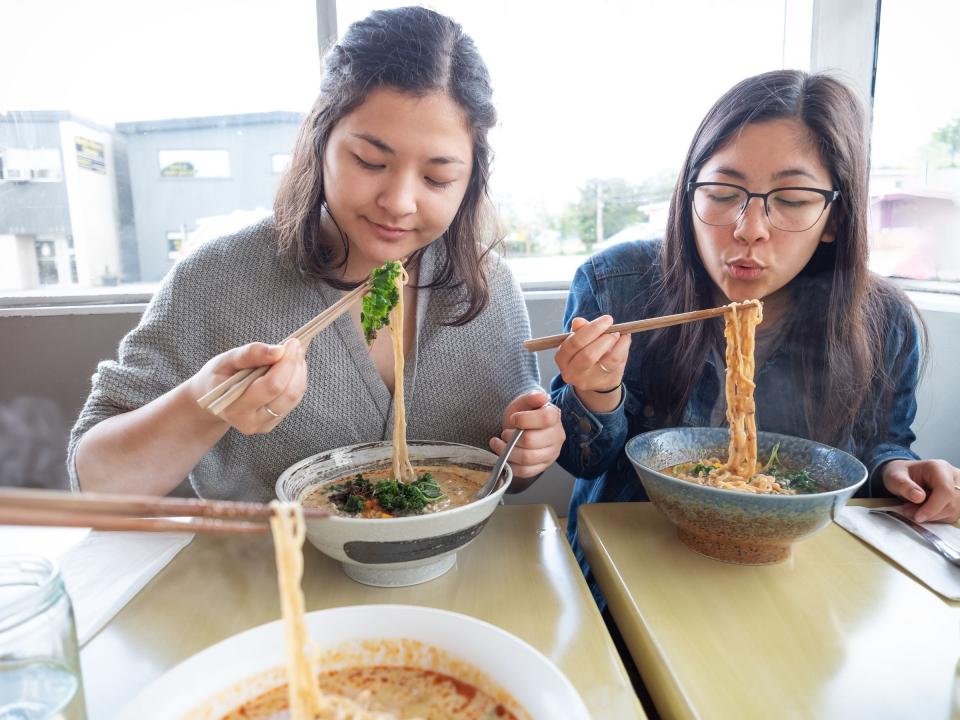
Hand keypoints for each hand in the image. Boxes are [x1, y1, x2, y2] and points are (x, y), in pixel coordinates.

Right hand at [191, 338, 307, 434]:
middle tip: (296, 344)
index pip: (272, 387)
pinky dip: (296, 379)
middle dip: (295, 366)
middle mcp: (252, 421)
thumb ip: (250, 354)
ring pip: (295, 396)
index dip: (286, 363)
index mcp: (235, 409)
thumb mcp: (226, 361)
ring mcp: (265, 424)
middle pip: (288, 393)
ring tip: (292, 353)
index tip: (292, 342)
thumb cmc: (218, 376)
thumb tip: (279, 350)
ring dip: (299, 371)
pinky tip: (290, 366)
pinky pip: (294, 399)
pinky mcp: (274, 421)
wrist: (212, 399)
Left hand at [490, 390, 564, 478]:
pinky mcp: (542, 467)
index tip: (513, 419)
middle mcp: (557, 436)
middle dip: (511, 438)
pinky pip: (525, 471)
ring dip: (507, 452)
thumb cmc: (522, 414)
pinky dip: (510, 464)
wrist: (521, 428)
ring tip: (498, 443)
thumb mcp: (523, 402)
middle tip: (504, 433)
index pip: (545, 419)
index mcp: (554, 416)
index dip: (524, 420)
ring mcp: (551, 453)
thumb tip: (541, 396)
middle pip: (532, 441)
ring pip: (527, 458)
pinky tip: (503, 455)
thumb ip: (531, 398)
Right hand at [554, 315, 630, 409]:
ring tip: (618, 333)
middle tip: (611, 325)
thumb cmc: (587, 354)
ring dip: (614, 342)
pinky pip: (617, 363)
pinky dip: (623, 347)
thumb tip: (578, 321)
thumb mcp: (580, 342)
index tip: (606, 319)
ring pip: (606, 360)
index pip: (573, 343)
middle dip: (602, 336)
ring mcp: (589, 380)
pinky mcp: (604, 383)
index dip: (591, 329)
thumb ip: (579, 331)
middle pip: (588, 354)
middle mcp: (572, 372)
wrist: (596, 380)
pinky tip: (625, 339)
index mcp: (562, 358)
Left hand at [881, 458, 959, 522]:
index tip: (918, 516)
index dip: (933, 507)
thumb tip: (919, 497)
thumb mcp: (895, 477)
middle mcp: (954, 477)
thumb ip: (904, 486)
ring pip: (953, 511)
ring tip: (913, 508)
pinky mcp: (958, 501)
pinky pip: (951, 516)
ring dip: (932, 516)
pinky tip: (924, 509)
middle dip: (929, 513)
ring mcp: (959, 489)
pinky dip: (936, 517)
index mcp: (939, 468)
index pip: (945, 490)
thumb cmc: (901, 474)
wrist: (905, 475)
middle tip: (908, 511)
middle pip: (951, 503)